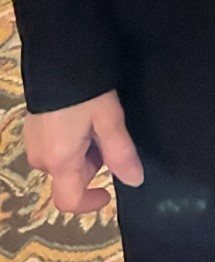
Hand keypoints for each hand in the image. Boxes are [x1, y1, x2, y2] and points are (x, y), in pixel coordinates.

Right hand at [25, 90, 144, 212]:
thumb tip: (135, 181)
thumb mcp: (109, 120)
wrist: (58, 58)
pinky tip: (82, 116)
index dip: (90, 203)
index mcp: (59, 161)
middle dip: (94, 164)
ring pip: (63, 161)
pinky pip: (54, 146)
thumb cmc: (86, 92)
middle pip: (70, 177)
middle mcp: (41, 158)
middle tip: (109, 133)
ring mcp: (32, 143)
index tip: (109, 193)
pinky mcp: (31, 128)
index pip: (69, 201)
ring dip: (84, 150)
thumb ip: (121, 153)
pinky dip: (71, 140)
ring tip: (97, 119)